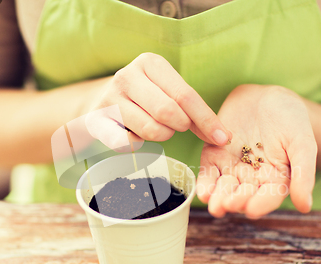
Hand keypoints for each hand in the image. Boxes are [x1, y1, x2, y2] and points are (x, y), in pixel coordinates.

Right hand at [83, 52, 230, 149]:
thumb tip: (224, 137)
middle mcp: (127, 76)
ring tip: (157, 128)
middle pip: (168, 111)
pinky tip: (135, 135)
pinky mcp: (96, 121)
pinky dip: (139, 145)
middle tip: (177, 127)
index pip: (186, 95)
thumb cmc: (146, 99)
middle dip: (180, 126)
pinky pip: (128, 144)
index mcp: (150, 63)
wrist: (100, 104)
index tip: (223, 138)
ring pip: (151, 129)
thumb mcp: (168, 93)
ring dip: (162, 136)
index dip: (207, 119)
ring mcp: (109, 98)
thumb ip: (194, 111)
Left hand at [197, 85, 316, 218]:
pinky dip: (205, 181)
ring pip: (224, 187)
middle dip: (235, 201)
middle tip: (228, 205)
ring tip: (214, 204)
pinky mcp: (215, 155)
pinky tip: (203, 192)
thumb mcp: (303, 143)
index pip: (268, 197)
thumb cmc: (291, 121)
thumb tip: (305, 207)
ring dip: (218, 197)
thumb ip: (304, 173)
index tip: (252, 210)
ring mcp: (232, 168)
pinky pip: (208, 171)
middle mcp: (252, 179)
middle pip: (243, 195)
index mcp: (276, 180)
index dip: (260, 204)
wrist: (267, 97)